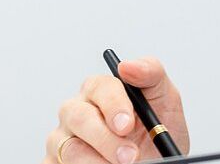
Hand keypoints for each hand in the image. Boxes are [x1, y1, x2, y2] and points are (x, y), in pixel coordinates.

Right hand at [43, 57, 189, 163]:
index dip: (113, 105)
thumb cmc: (156, 127)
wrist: (157, 159)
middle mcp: (76, 111)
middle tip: (130, 156)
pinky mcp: (55, 162)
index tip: (127, 124)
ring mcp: (62, 139)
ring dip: (97, 161)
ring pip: (70, 149)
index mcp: (99, 90)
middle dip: (106, 138)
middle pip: (78, 117)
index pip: (99, 87)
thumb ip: (150, 73)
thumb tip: (127, 66)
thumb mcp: (163, 97)